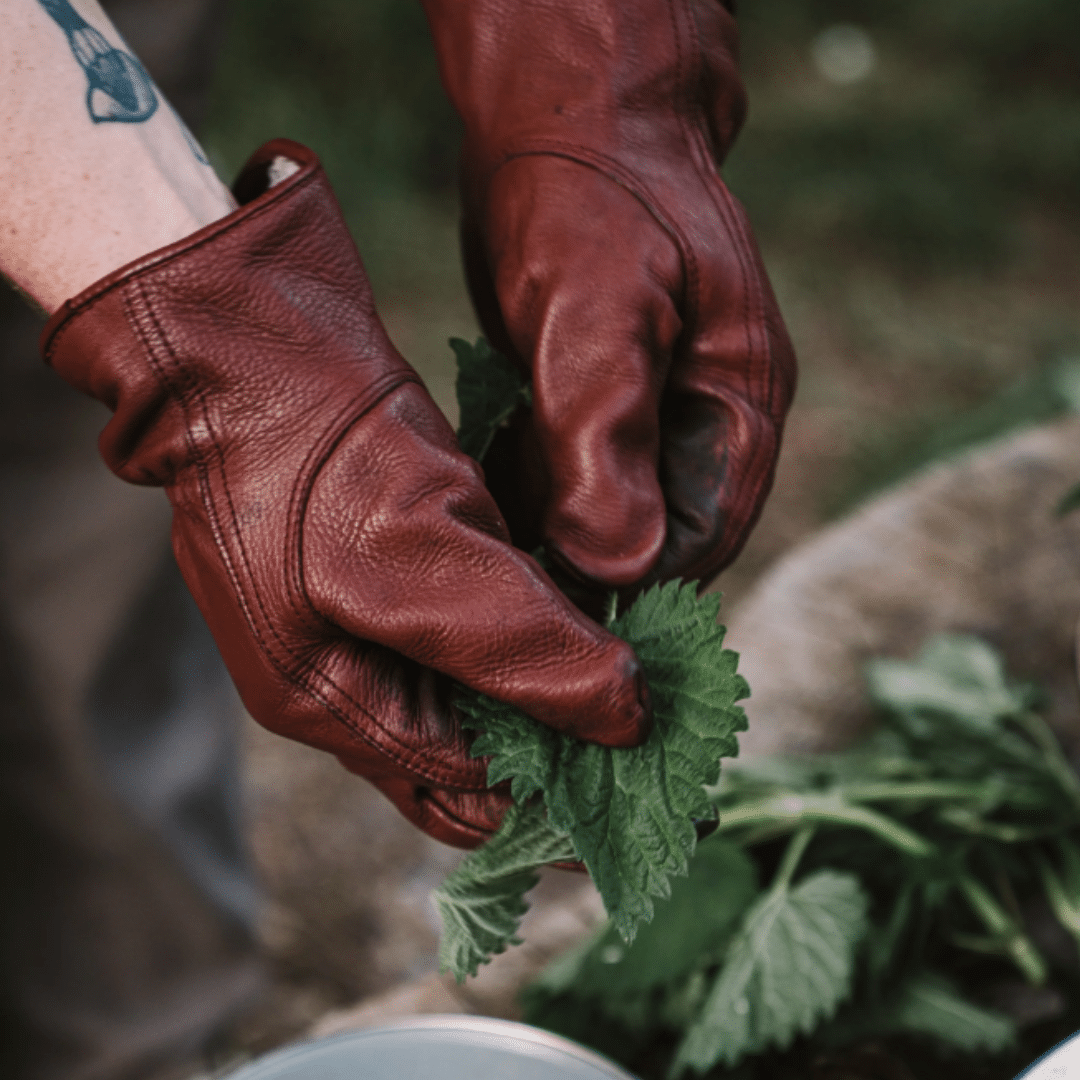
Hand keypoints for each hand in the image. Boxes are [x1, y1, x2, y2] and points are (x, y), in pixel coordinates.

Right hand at [41, 140, 650, 847]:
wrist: (250, 337)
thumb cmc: (313, 452)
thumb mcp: (416, 559)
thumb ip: (520, 645)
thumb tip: (625, 718)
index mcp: (333, 704)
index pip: (466, 791)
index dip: (555, 781)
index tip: (643, 750)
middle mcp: (345, 676)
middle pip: (472, 750)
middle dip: (555, 737)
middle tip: (646, 708)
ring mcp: (361, 618)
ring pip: (478, 682)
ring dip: (547, 673)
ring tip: (629, 651)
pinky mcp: (386, 562)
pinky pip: (471, 622)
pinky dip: (526, 620)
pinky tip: (581, 597)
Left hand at [424, 0, 795, 598]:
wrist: (561, 117)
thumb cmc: (587, 197)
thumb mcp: (596, 312)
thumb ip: (609, 436)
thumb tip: (614, 563)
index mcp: (737, 407)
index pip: (698, 540)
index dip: (630, 586)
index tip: (553, 621)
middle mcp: (705, 421)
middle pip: (655, 539)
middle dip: (585, 572)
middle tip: (504, 605)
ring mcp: (655, 411)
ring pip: (608, 514)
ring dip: (550, 540)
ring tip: (481, 562)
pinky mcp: (603, 400)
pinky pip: (573, 477)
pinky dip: (529, 498)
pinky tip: (478, 505)